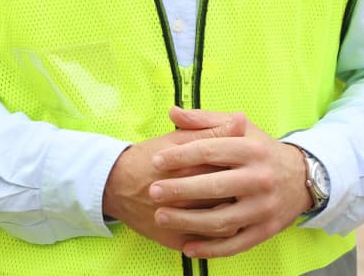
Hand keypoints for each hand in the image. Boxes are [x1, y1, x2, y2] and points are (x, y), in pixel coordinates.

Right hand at [102, 111, 246, 250]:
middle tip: (245, 183)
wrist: (117, 185)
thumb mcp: (178, 138)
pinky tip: (223, 220)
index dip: (242, 163)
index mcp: (188, 166)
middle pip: (227, 196)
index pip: (227, 167)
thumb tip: (242, 120)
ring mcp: (180, 221)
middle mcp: (184, 196)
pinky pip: (209, 242)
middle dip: (240, 190)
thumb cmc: (151, 157)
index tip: (246, 161)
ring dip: (234, 213)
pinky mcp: (177, 240)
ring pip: (223, 223)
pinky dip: (220, 233)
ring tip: (234, 201)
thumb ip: (210, 130)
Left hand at [146, 106, 313, 258]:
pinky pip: (235, 244)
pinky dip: (210, 249)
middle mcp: (261, 179)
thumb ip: (206, 121)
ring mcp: (264, 208)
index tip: (156, 161)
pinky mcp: (266, 231)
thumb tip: (173, 112)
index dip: (181, 156)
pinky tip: (186, 246)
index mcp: (252, 150)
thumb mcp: (241, 129)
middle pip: (214, 187)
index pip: (211, 151)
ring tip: (161, 217)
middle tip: (153, 191)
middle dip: (180, 189)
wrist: (301, 179)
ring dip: (188, 222)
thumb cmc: (261, 150)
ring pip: (222, 220)